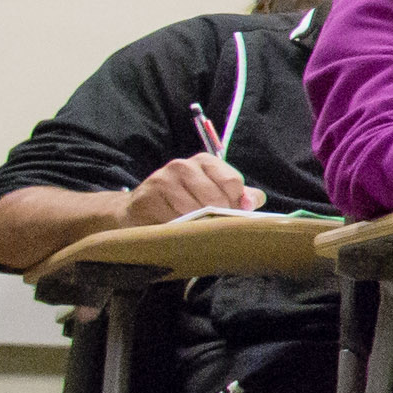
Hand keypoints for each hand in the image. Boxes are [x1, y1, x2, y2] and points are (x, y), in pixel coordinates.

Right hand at [129, 153, 261, 223]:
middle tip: (212, 226)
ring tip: (195, 228)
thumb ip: (242, 196)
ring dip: (198, 225)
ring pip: (194, 211)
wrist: (141, 210)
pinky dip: (179, 230)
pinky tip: (178, 230)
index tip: (230, 213)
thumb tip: (252, 202)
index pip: (232, 182)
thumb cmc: (188, 202)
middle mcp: (183, 166)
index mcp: (205, 162)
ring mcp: (163, 180)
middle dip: (218, 217)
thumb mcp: (218, 194)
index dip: (236, 203)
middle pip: (215, 198)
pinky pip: (173, 220)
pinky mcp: (147, 198)